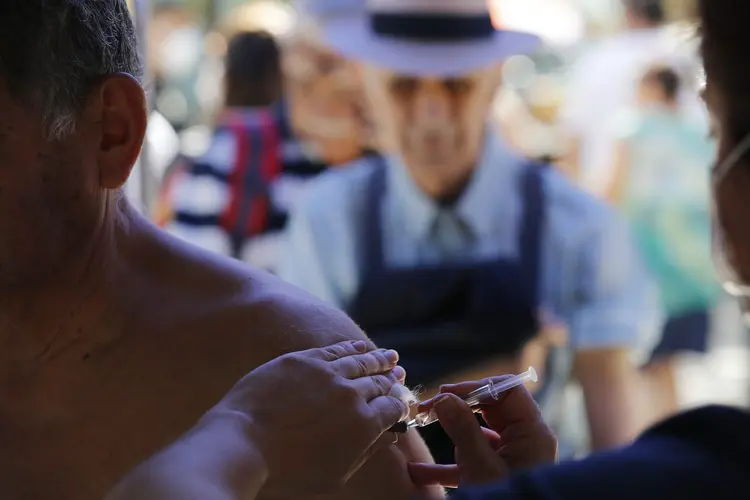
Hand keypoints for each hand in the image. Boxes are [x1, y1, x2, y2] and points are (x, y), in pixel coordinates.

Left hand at [206, 340, 410, 496]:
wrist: (244, 443)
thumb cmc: (287, 470)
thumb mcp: (335, 474)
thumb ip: (366, 452)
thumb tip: (388, 436)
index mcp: (363, 425)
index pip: (392, 407)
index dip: (400, 404)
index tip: (402, 402)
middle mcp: (351, 394)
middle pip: (379, 381)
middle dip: (392, 379)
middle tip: (399, 374)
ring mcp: (327, 373)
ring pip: (362, 360)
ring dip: (379, 358)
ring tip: (390, 356)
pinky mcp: (304, 359)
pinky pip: (336, 349)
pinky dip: (353, 347)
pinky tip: (360, 346)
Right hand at [408, 377, 556, 487]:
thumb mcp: (481, 466)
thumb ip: (462, 428)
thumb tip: (443, 398)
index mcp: (532, 433)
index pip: (507, 391)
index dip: (476, 387)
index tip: (445, 393)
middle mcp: (524, 442)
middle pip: (490, 409)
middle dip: (457, 408)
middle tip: (427, 409)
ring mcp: (510, 460)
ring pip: (477, 434)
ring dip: (449, 434)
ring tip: (421, 429)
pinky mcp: (496, 477)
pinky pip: (471, 461)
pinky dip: (447, 465)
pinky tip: (420, 473)